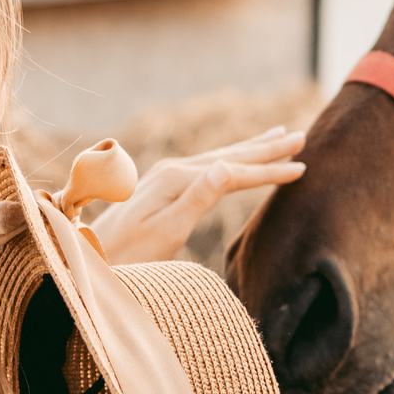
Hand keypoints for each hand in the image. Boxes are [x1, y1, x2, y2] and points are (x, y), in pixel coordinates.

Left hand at [86, 127, 304, 265]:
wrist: (91, 257)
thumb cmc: (130, 255)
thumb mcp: (167, 231)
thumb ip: (198, 198)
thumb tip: (228, 166)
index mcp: (179, 180)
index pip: (236, 172)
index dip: (270, 171)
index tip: (303, 168)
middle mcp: (174, 170)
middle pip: (232, 155)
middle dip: (268, 148)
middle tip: (301, 137)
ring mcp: (167, 176)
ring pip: (222, 157)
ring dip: (251, 148)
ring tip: (277, 136)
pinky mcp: (163, 185)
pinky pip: (208, 166)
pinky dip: (231, 159)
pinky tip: (234, 160)